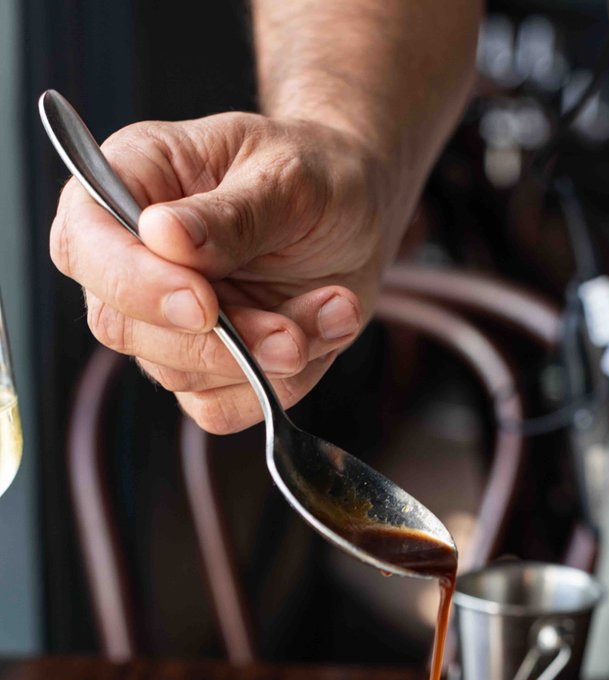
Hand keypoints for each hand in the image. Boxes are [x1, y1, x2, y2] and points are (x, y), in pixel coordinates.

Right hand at [50, 112, 389, 432]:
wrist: (357, 217)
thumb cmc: (315, 177)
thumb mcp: (288, 178)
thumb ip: (230, 215)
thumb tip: (161, 235)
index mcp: (131, 180)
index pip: (85, 244)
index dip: (134, 284)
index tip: (203, 303)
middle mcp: (131, 256)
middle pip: (121, 327)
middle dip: (216, 342)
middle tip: (293, 333)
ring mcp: (162, 321)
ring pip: (179, 375)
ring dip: (264, 359)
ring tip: (330, 307)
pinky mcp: (203, 368)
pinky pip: (218, 407)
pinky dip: (277, 385)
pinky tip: (321, 332)